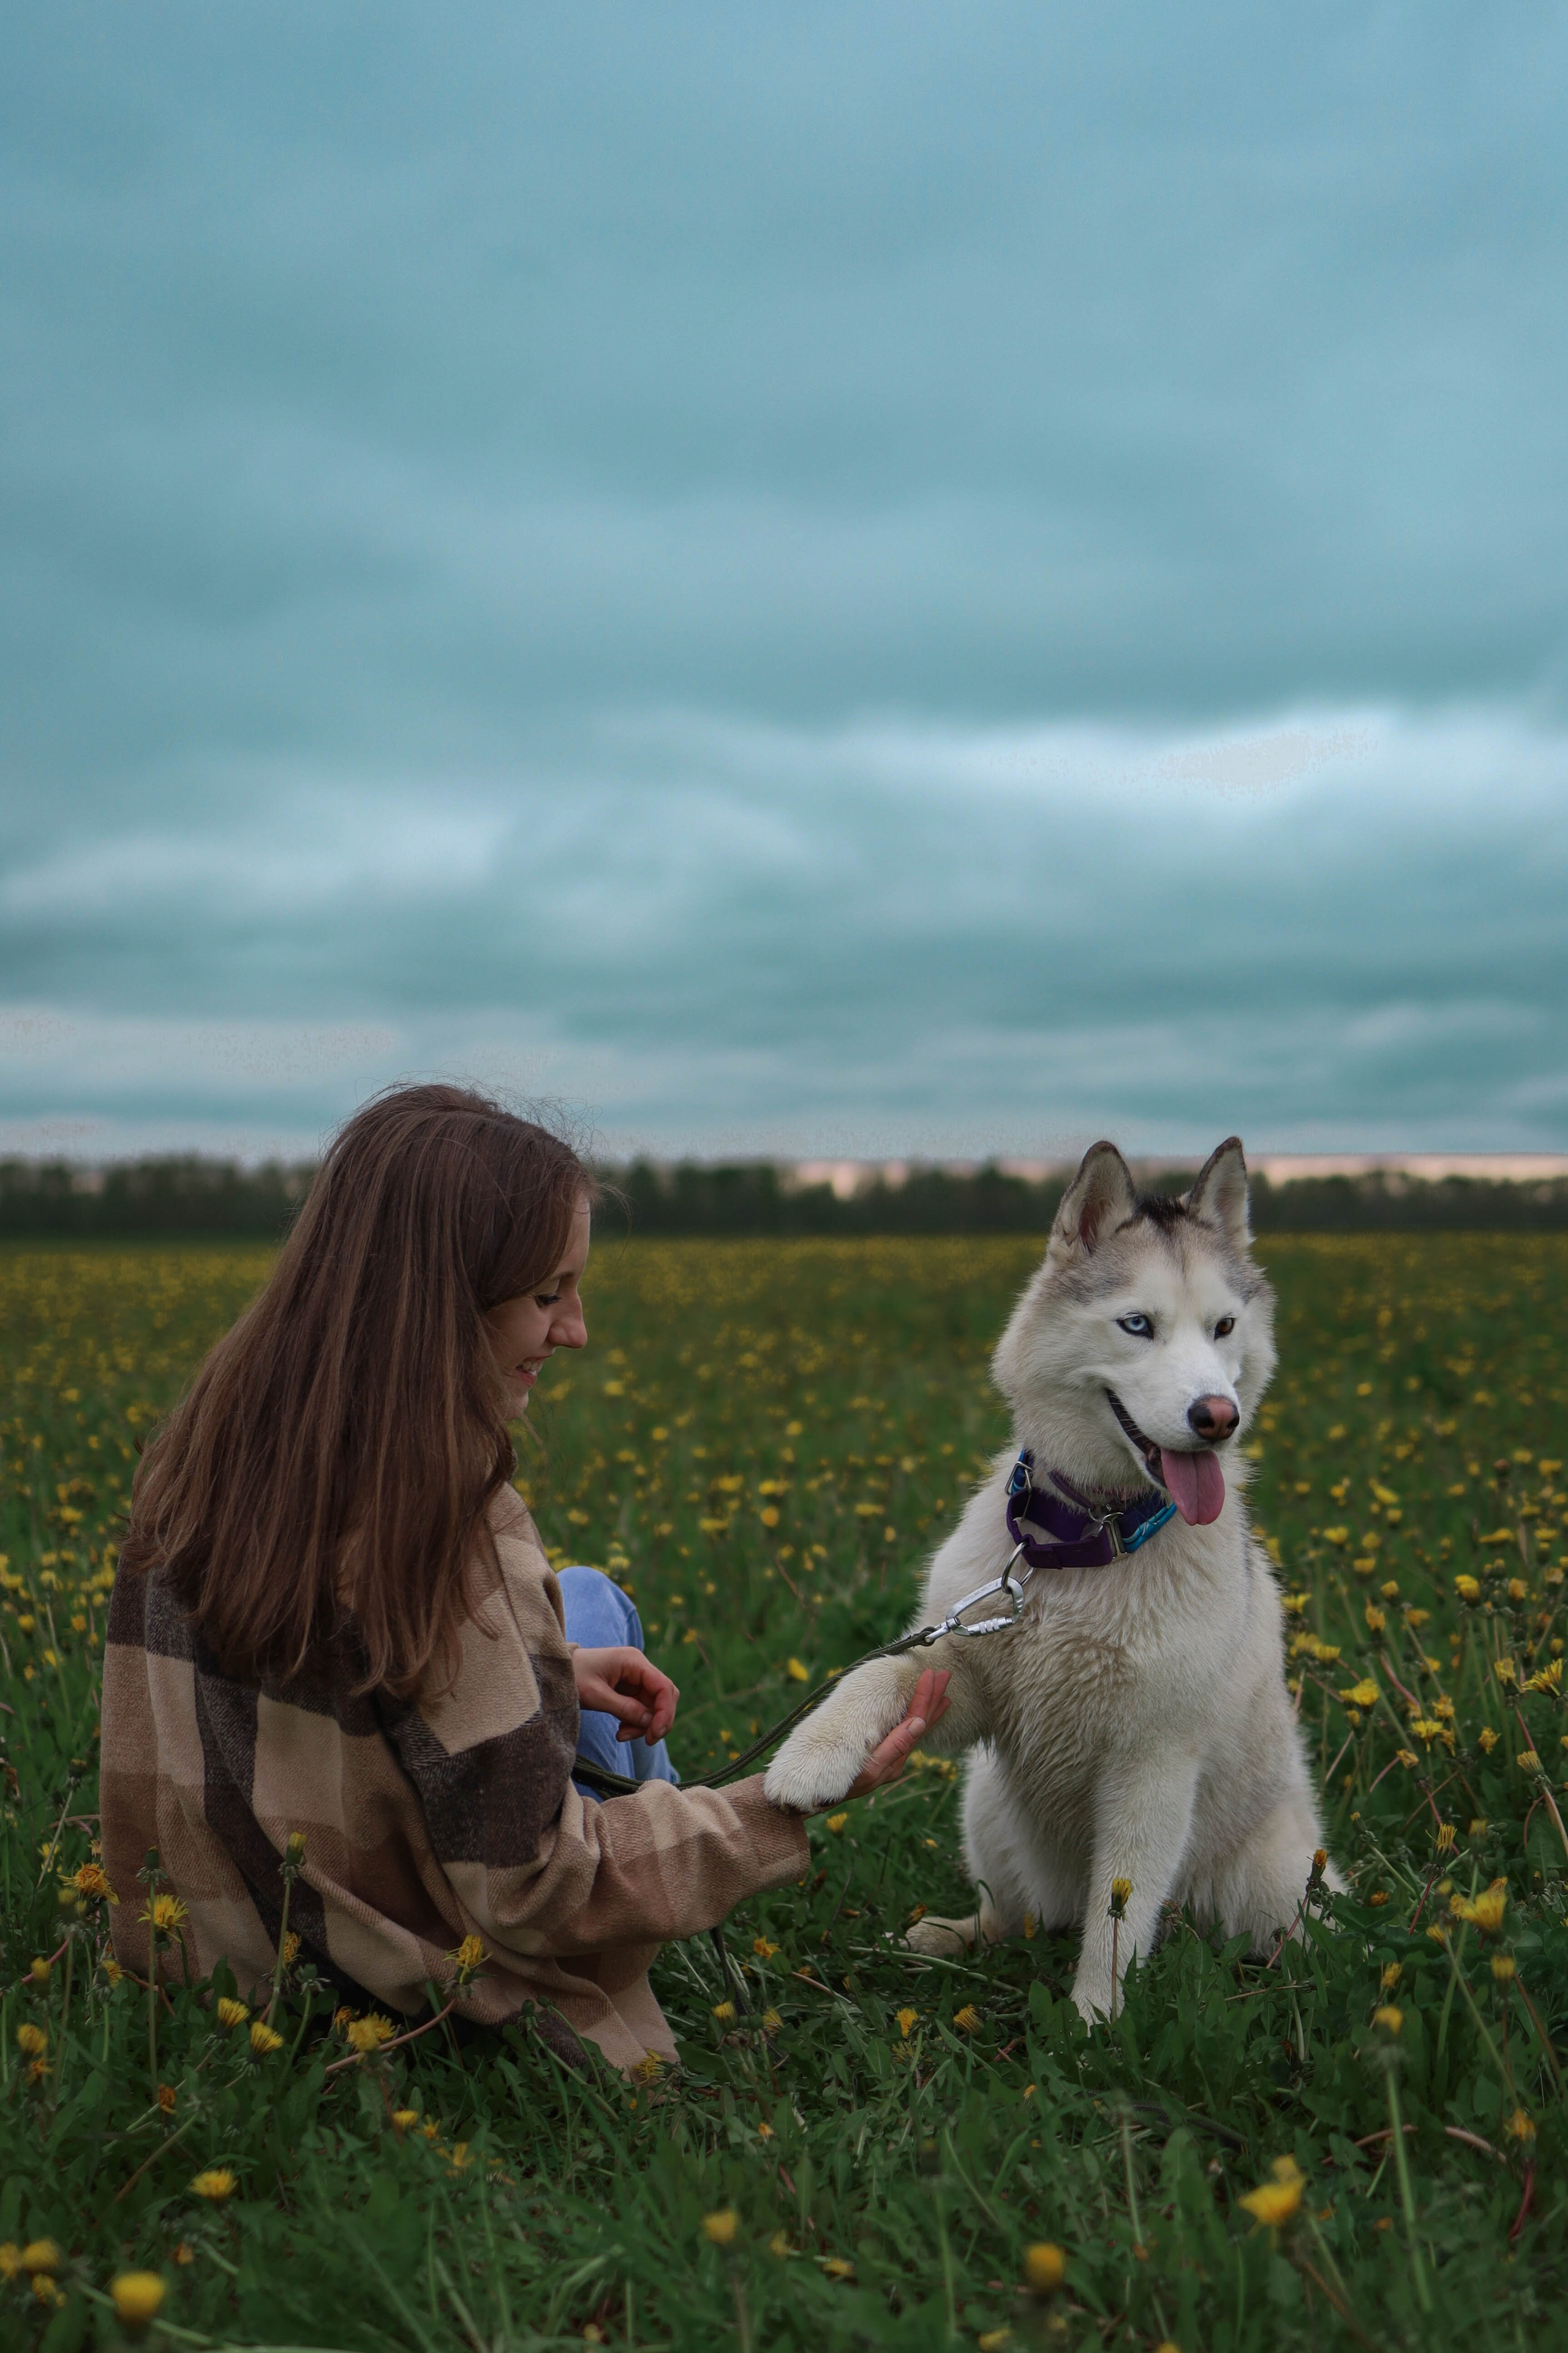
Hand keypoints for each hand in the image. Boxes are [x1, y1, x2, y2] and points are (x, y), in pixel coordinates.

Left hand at [572, 1646, 679, 1745]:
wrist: (556, 1671)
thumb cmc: (573, 1676)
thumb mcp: (595, 1695)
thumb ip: (624, 1708)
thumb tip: (650, 1722)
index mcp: (634, 1662)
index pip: (663, 1687)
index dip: (665, 1712)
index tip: (654, 1734)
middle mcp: (639, 1668)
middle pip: (663, 1697)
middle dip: (657, 1720)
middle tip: (647, 1740)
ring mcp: (634, 1679)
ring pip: (653, 1707)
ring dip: (643, 1725)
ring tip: (622, 1736)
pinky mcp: (628, 1691)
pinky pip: (641, 1710)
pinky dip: (635, 1723)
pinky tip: (620, 1732)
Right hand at [833, 1668, 950, 1806]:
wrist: (815, 1798)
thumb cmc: (838, 1784)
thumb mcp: (868, 1769)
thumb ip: (894, 1745)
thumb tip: (918, 1722)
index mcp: (894, 1759)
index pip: (915, 1722)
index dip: (924, 1697)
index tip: (930, 1675)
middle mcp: (896, 1760)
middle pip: (919, 1724)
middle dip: (933, 1699)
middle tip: (945, 1675)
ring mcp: (889, 1760)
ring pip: (914, 1730)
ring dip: (927, 1708)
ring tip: (942, 1692)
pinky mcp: (880, 1759)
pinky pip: (903, 1735)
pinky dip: (914, 1720)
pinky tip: (919, 1714)